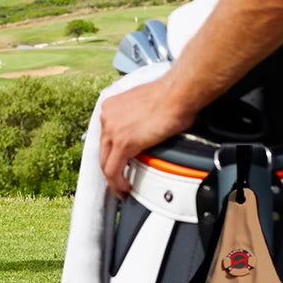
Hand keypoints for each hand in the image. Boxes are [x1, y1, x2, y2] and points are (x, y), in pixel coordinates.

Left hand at [98, 76, 197, 195]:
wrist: (178, 94)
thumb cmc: (171, 96)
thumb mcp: (145, 105)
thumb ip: (137, 118)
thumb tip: (144, 132)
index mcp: (112, 107)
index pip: (106, 137)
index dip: (112, 153)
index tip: (120, 162)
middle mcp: (107, 117)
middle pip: (103, 151)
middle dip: (111, 168)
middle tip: (120, 180)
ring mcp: (112, 130)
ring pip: (105, 163)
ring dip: (113, 179)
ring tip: (123, 188)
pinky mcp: (122, 143)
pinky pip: (113, 170)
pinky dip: (118, 182)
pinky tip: (126, 187)